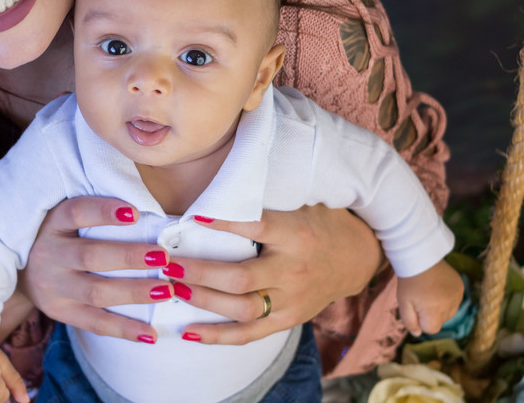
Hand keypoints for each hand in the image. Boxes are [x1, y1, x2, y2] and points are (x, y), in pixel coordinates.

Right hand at [18, 196, 169, 342]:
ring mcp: (54, 287)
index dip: (104, 212)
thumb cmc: (60, 236)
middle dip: (129, 257)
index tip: (135, 212)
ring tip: (166, 291)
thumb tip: (146, 208)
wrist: (21, 271)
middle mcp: (49, 254)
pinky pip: (95, 323)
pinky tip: (151, 333)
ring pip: (96, 292)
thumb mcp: (65, 218)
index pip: (76, 212)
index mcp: (53, 223)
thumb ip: (94, 213)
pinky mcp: (61, 312)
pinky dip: (125, 330)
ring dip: (134, 292)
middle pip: (90, 256)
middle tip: (163, 256)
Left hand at [174, 206, 381, 343]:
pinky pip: (249, 334)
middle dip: (201, 272)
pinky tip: (188, 332)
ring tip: (172, 287)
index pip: (255, 226)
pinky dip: (218, 336)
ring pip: (242, 308)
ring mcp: (291, 300)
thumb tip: (216, 187)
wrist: (356, 258)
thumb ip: (262, 200)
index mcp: (295, 235)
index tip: (192, 216)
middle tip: (168, 262)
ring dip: (203, 300)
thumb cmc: (317, 222)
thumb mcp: (298, 202)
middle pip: (241, 278)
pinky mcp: (287, 320)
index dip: (224, 221)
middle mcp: (292, 271)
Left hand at [397, 262, 464, 336]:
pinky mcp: (461, 287)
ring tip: (430, 292)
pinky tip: (438, 287)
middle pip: (440, 321)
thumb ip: (410, 322)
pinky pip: (455, 300)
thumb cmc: (409, 282)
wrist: (419, 257)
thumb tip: (418, 334)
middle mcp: (450, 307)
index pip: (431, 329)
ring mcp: (458, 297)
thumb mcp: (403, 303)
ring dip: (440, 306)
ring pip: (449, 312)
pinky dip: (447, 297)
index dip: (421, 320)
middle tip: (421, 297)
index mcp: (435, 313)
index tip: (415, 306)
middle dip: (431, 314)